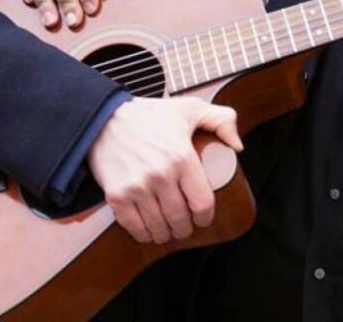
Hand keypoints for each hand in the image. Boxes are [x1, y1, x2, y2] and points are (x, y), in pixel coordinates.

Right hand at [87, 97, 243, 244]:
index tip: (203, 218)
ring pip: (159, 227)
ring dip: (166, 234)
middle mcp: (160, 175)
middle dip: (185, 228)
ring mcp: (137, 188)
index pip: (202, 203)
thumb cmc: (150, 115)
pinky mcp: (117, 196)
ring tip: (169, 230)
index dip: (206, 217)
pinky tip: (149, 231)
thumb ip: (222, 119)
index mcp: (181, 157)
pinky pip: (135, 227)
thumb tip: (237, 146)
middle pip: (181, 219)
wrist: (105, 118)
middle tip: (185, 225)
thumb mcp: (190, 108)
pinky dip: (144, 234)